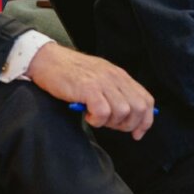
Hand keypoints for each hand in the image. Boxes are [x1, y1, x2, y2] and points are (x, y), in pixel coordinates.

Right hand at [26, 44, 154, 139]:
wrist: (48, 60)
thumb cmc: (71, 73)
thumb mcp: (100, 78)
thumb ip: (115, 92)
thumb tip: (129, 116)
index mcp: (121, 76)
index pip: (146, 100)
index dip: (145, 120)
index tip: (137, 133)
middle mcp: (115, 77)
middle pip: (138, 108)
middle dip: (128, 125)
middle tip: (111, 125)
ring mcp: (102, 82)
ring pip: (123, 111)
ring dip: (111, 122)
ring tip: (96, 118)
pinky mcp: (88, 88)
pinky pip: (103, 112)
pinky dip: (97, 120)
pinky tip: (88, 116)